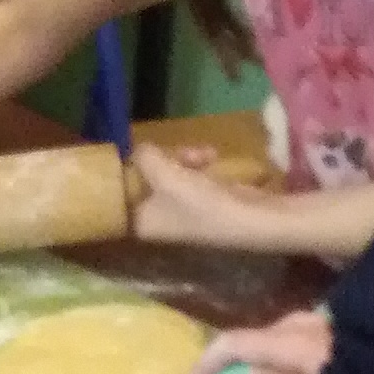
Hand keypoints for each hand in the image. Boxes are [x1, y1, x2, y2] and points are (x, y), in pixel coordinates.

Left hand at [129, 141, 276, 247]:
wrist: (253, 220)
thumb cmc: (201, 203)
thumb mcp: (165, 175)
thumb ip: (145, 158)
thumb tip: (139, 150)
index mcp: (142, 223)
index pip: (120, 196)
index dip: (126, 173)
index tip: (131, 152)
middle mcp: (157, 221)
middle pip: (146, 180)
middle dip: (164, 159)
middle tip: (182, 152)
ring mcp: (180, 212)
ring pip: (170, 175)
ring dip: (185, 158)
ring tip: (206, 154)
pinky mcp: (202, 202)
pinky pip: (189, 178)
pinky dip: (198, 165)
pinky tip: (213, 156)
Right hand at [192, 310, 333, 373]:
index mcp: (297, 342)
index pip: (237, 343)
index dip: (209, 362)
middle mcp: (311, 325)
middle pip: (262, 332)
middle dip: (239, 354)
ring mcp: (335, 327)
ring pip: (288, 330)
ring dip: (268, 350)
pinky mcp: (353, 335)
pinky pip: (311, 336)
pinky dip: (294, 350)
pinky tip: (301, 368)